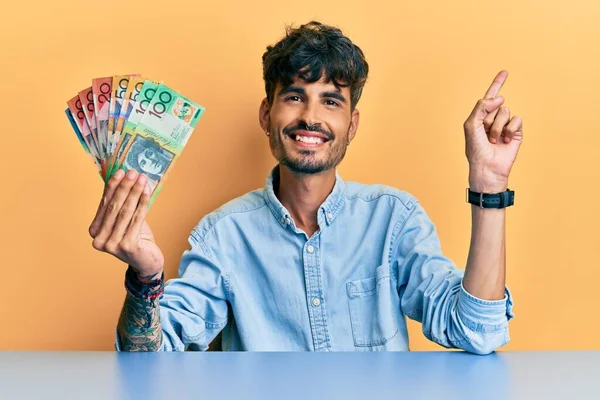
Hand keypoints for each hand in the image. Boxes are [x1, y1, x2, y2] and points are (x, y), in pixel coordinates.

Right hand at [89, 169, 163, 278]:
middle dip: (124, 187)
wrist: (146, 261)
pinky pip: (136, 219)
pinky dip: (143, 203)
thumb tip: (124, 178)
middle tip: (133, 172)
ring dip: (135, 192)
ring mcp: (111, 244)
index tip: (120, 171)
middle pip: (114, 207)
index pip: (104, 203)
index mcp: (94, 231)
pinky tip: (147, 192)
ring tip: (142, 179)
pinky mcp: (126, 247)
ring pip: (125, 212)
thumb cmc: (136, 238)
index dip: (112, 186)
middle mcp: (99, 239)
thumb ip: (121, 203)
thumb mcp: (125, 220)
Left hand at [463, 71, 522, 192]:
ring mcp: (505, 124)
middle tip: (485, 133)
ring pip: (505, 111)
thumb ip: (482, 106)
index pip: (489, 97)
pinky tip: (504, 140)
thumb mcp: (471, 124)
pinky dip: (509, 129)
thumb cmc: (475, 148)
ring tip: (492, 140)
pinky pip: (516, 119)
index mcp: (481, 116)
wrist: (487, 166)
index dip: (497, 84)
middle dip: (488, 118)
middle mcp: (494, 118)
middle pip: (496, 103)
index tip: (505, 72)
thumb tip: (501, 97)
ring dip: (497, 126)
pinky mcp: (516, 131)